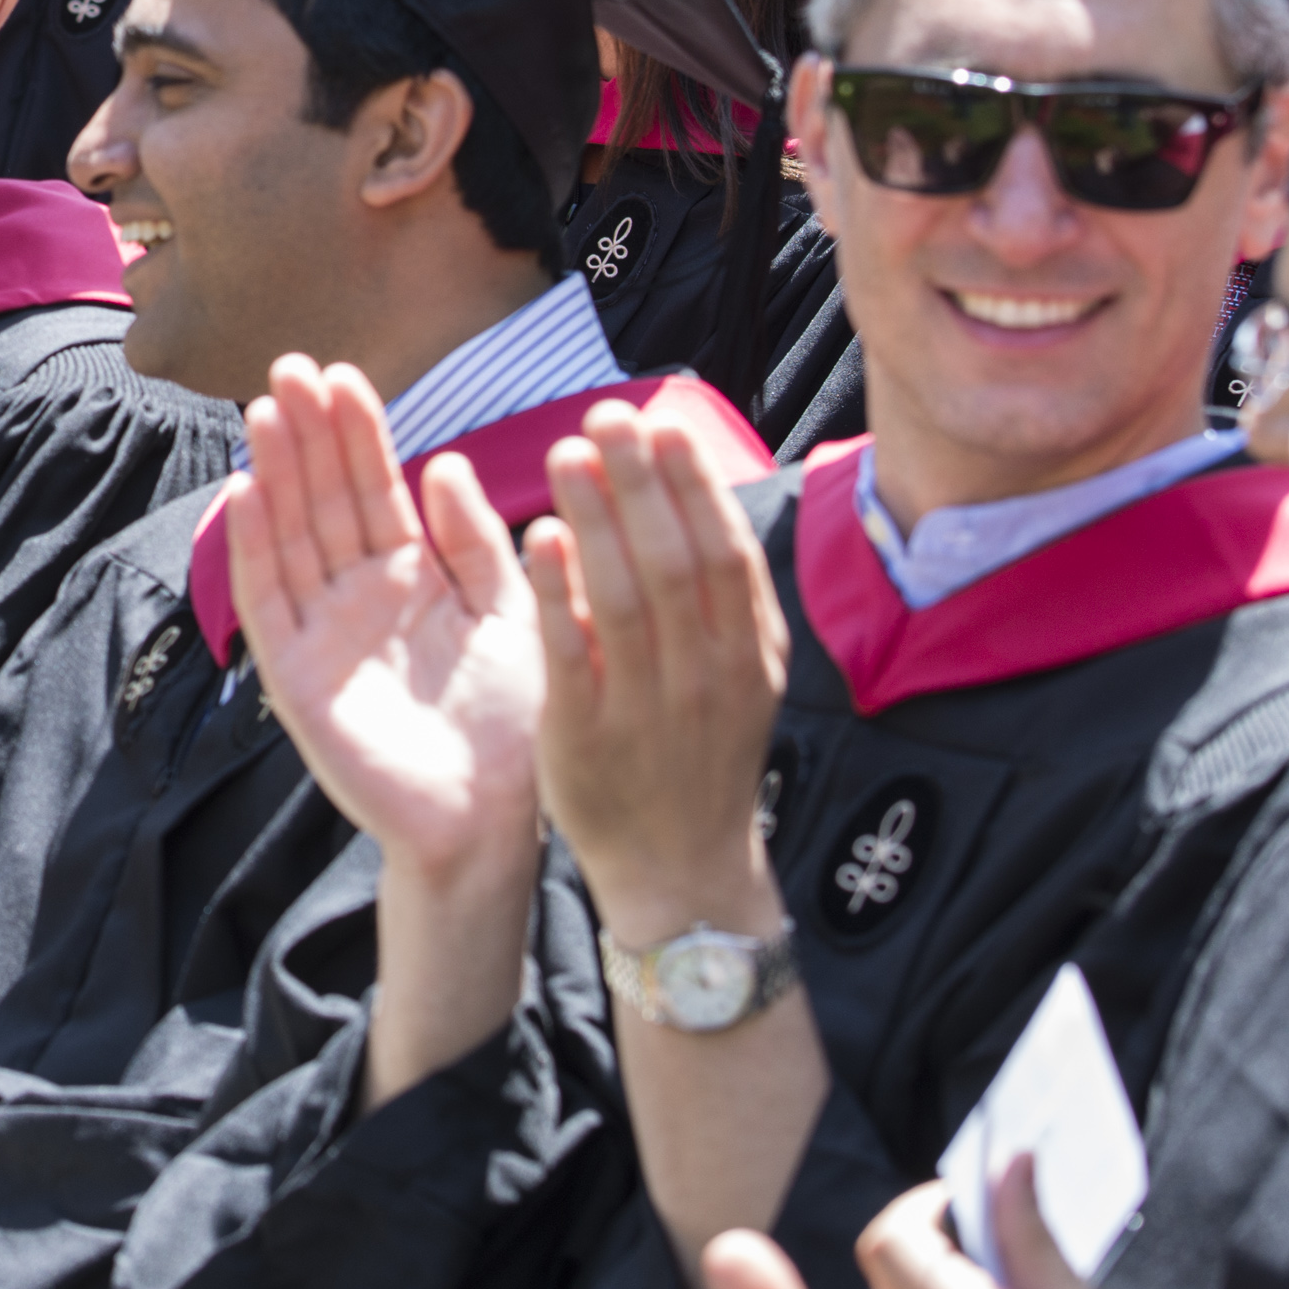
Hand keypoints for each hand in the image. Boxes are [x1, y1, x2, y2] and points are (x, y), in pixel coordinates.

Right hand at [230, 357, 543, 878]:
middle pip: (325, 499)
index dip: (358, 433)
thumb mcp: (511, 612)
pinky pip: (268, 600)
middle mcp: (359, 595)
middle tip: (292, 365)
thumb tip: (443, 461)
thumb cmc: (511, 725)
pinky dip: (253, 546)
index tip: (343, 373)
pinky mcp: (296, 674)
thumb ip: (477, 542)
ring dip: (277, 473)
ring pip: (292, 535)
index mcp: (413, 576)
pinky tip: (245, 489)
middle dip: (310, 434)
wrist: (490, 821)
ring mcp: (322, 631)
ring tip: (267, 407)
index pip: (375, 488)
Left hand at [525, 399, 787, 940]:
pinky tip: (540, 537)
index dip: (695, 486)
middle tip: (608, 416)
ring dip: (600, 517)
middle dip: (643, 482)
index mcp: (748, 654)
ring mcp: (651, 707)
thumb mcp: (735, 677)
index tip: (664, 425)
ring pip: (628, 597)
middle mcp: (707, 675)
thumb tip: (687, 496)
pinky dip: (560, 592)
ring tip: (569, 451)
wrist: (681, 872)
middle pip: (676, 560)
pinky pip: (575, 653)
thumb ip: (715, 600)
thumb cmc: (696, 756)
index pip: (724, 553)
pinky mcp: (590, 736)